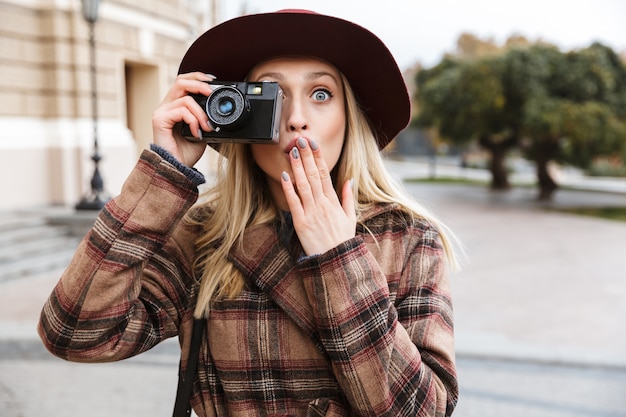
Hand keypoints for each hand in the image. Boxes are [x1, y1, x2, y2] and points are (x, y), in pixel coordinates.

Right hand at [152, 72, 213, 166]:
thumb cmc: (186, 153)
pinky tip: (197, 132)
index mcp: (175, 107)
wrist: (177, 169)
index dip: (198, 77)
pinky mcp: (159, 120)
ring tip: (207, 126)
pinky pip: (181, 111)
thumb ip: (206, 119)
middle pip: (181, 81)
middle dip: (199, 84)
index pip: (183, 83)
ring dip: (201, 112)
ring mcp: (162, 112)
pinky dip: (193, 120)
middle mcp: (167, 106)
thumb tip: (219, 112)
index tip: (214, 81)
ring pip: (185, 98)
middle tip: (212, 92)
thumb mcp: (202, 132)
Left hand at [281, 137, 355, 255]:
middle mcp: (323, 204)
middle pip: (314, 175)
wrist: (336, 261)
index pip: (325, 174)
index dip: (319, 158)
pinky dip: (289, 188)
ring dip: (298, 167)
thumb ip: (348, 198)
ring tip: (293, 152)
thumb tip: (349, 180)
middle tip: (301, 140)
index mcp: (334, 202)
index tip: (314, 144)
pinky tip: (285, 176)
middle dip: (307, 156)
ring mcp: (311, 213)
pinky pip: (294, 202)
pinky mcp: (301, 223)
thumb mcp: (350, 218)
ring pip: (304, 185)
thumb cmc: (342, 241)